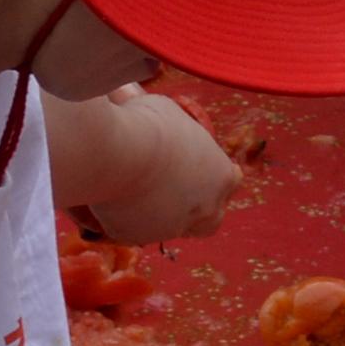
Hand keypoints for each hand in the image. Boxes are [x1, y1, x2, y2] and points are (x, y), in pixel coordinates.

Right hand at [82, 90, 240, 242]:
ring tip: (137, 190)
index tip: (202, 168)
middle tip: (178, 194)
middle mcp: (202, 209)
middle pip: (210, 220)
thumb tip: (151, 109)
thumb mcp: (169, 113)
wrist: (115, 156)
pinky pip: (133, 229)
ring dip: (159, 214)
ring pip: (169, 227)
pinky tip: (113, 198)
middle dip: (198, 212)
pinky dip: (125, 217)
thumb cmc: (149, 126)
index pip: (231, 181)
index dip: (215, 175)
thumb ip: (172, 128)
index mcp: (220, 177)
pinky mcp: (134, 236)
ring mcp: (169, 228)